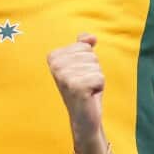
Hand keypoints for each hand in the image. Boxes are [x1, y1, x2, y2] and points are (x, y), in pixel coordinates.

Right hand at [47, 34, 106, 153]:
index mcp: (54, 56)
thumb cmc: (84, 88)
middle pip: (91, 54)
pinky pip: (99, 77)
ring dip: (96, 78)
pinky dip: (99, 87)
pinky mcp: (76, 87)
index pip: (84, 45)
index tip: (80, 74)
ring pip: (96, 65)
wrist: (83, 116)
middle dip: (93, 69)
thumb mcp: (83, 63)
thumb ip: (84, 45)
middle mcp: (55, 66)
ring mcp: (64, 77)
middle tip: (84, 83)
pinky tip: (89, 95)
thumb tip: (91, 37)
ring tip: (86, 89)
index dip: (87, 60)